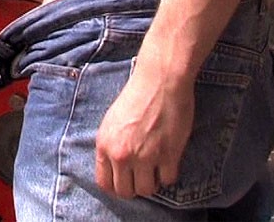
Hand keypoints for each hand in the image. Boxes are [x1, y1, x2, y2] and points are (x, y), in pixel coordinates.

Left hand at [94, 67, 194, 198]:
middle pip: (125, 192)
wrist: (160, 81)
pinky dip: (169, 174)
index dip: (116, 186)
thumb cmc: (136, 96)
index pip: (105, 184)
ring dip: (153, 182)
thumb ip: (111, 147)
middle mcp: (121, 154)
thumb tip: (114, 169)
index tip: (125, 182)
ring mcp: (145, 157)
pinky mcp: (168, 155)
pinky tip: (169, 160)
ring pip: (147, 190)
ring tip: (156, 167)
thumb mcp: (112, 122)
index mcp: (104, 145)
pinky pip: (168, 180)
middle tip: (143, 176)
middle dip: (135, 187)